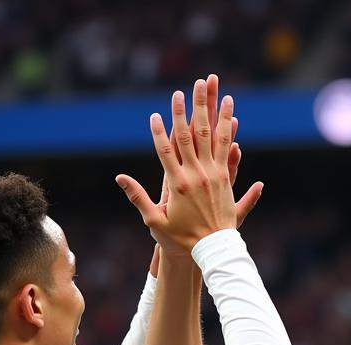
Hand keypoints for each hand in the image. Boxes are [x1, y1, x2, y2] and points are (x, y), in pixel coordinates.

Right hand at [118, 78, 258, 251]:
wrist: (212, 250)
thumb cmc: (181, 239)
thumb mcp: (154, 221)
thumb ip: (138, 197)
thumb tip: (120, 178)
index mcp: (177, 185)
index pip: (165, 151)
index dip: (159, 131)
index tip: (154, 114)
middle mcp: (196, 175)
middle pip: (189, 135)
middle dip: (186, 110)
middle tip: (185, 88)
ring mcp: (213, 175)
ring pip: (211, 136)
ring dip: (209, 110)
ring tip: (210, 90)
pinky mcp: (225, 178)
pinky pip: (226, 147)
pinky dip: (227, 129)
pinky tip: (230, 113)